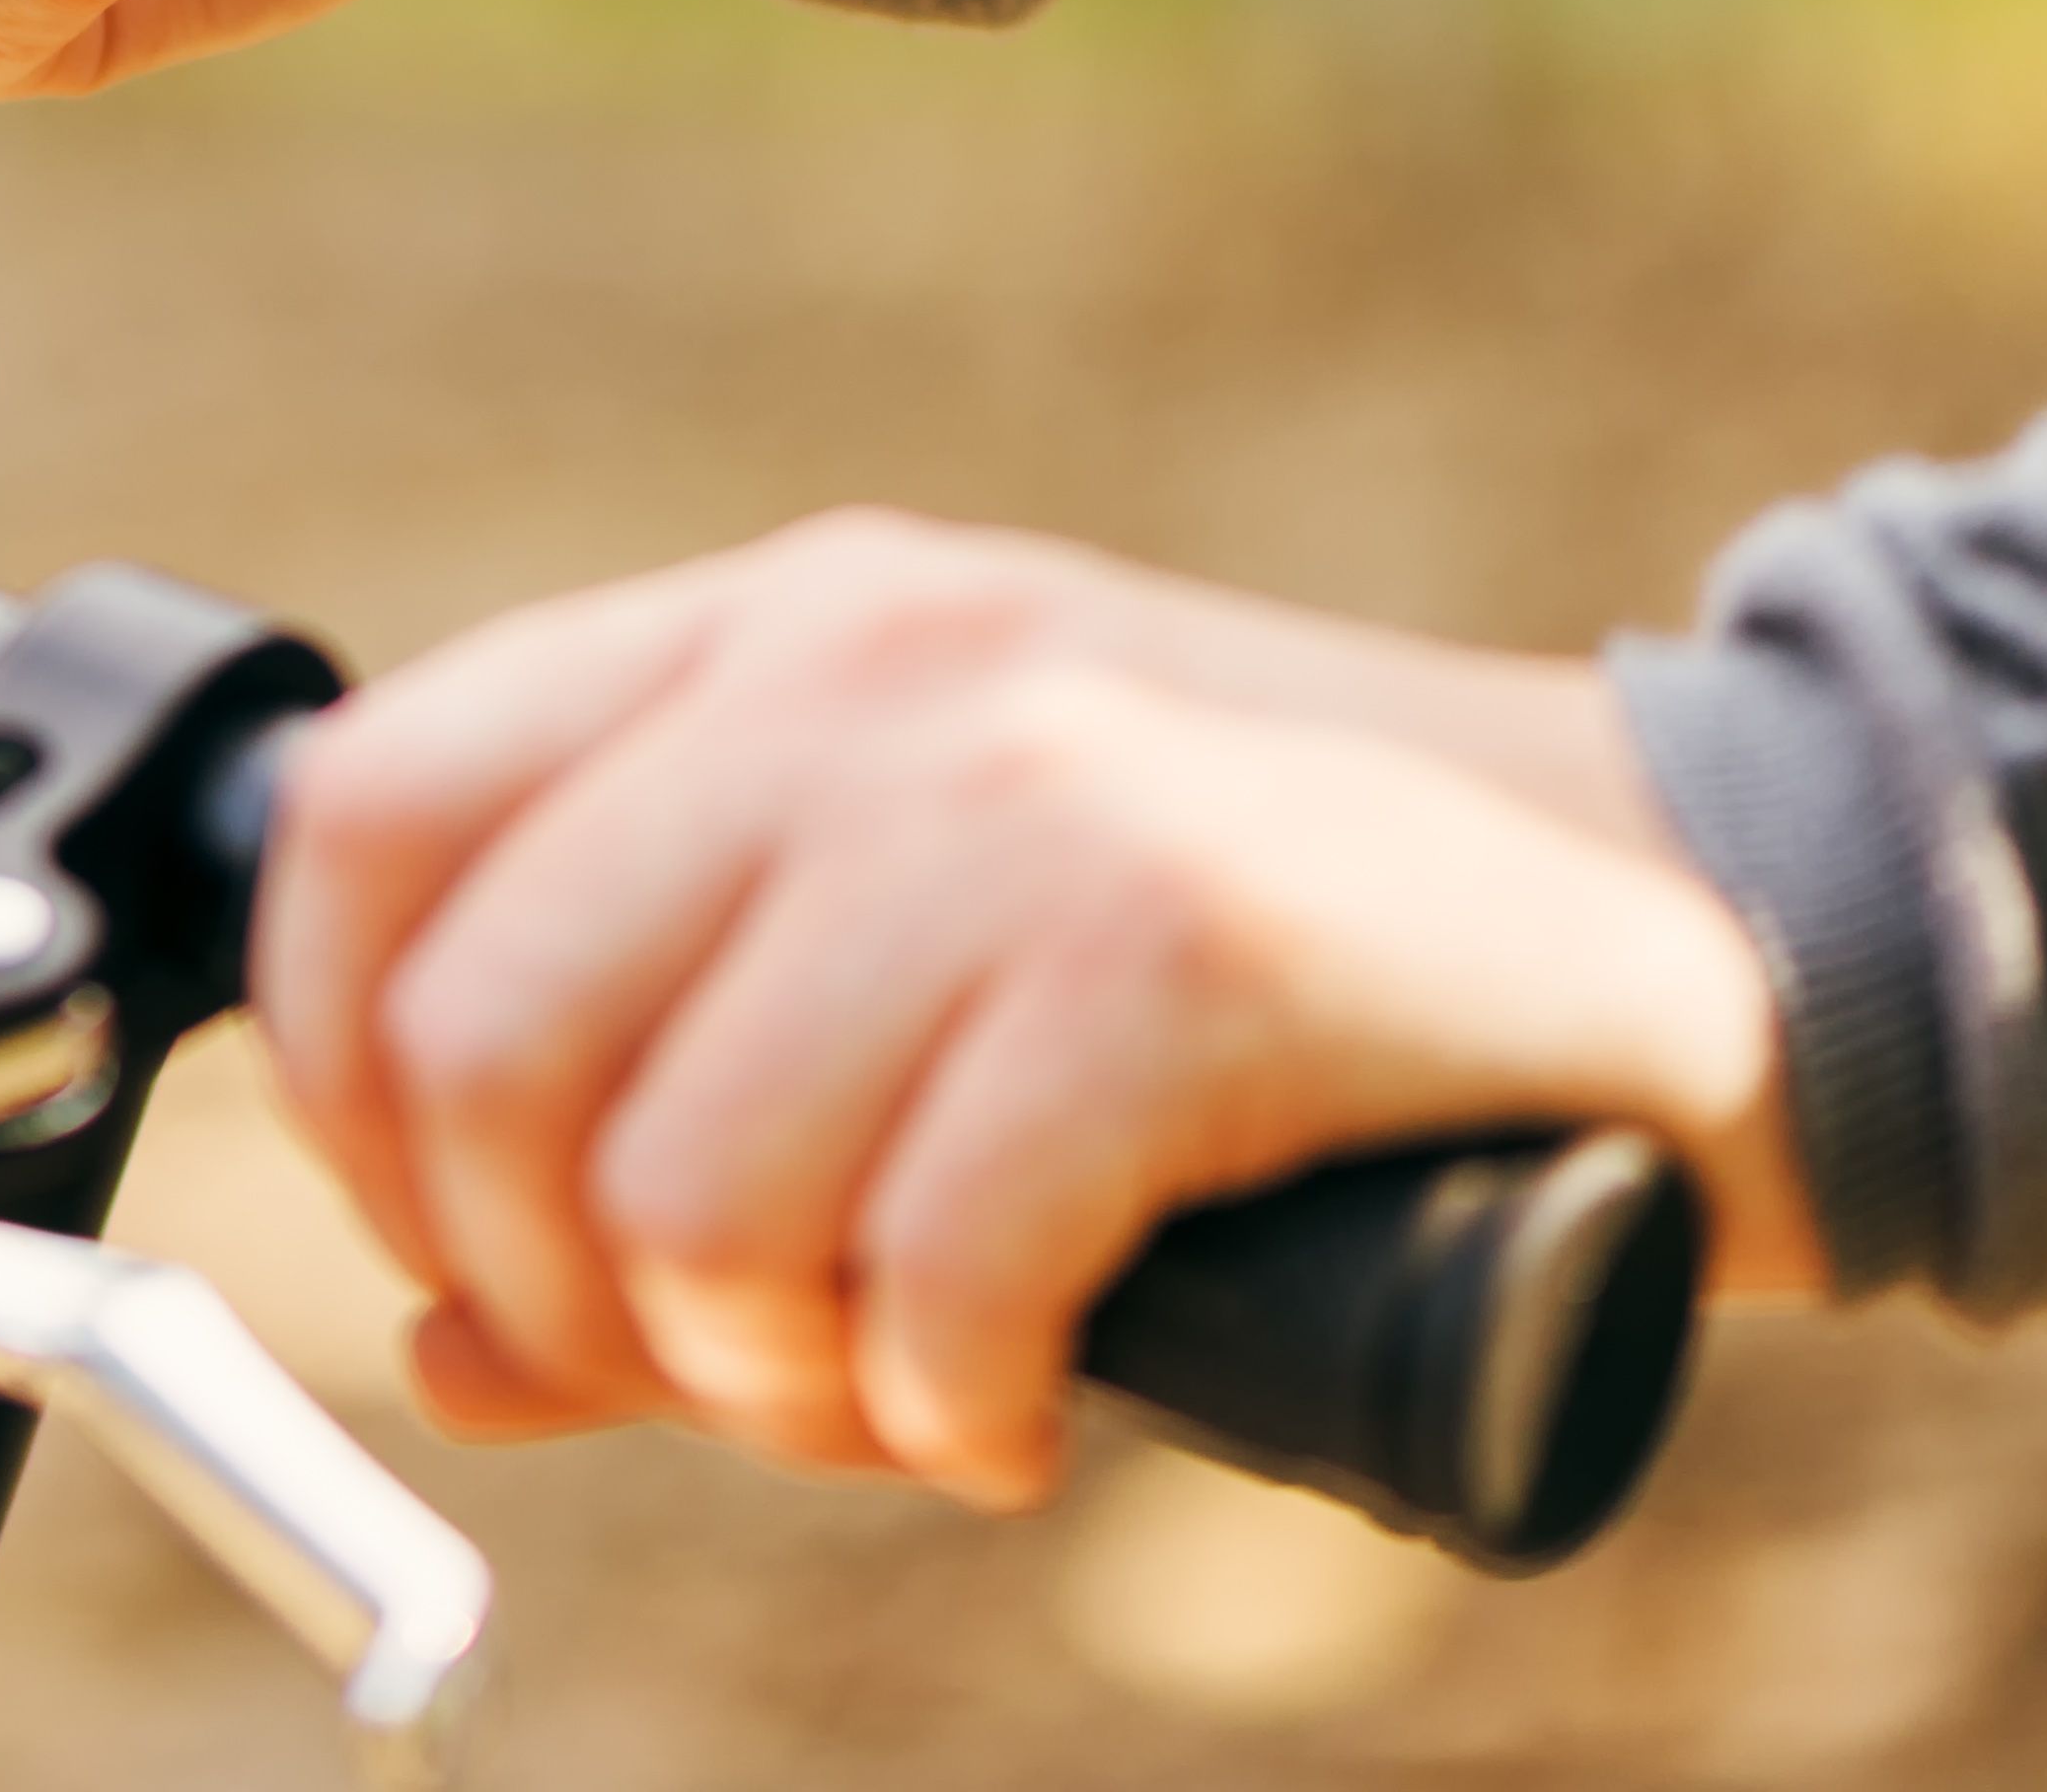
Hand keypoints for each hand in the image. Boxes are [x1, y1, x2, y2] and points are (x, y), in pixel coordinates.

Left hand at [248, 515, 1819, 1500]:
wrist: (1698, 906)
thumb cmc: (1277, 970)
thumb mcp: (926, 961)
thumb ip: (663, 1112)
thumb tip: (435, 1348)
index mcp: (759, 633)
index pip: (362, 820)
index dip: (348, 1090)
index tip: (474, 1248)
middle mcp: (855, 666)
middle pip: (477, 1045)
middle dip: (561, 1297)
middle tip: (725, 1379)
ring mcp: (1025, 784)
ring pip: (683, 1190)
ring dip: (763, 1388)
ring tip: (894, 1399)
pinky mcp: (1190, 936)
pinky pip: (930, 1269)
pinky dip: (945, 1413)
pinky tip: (1023, 1405)